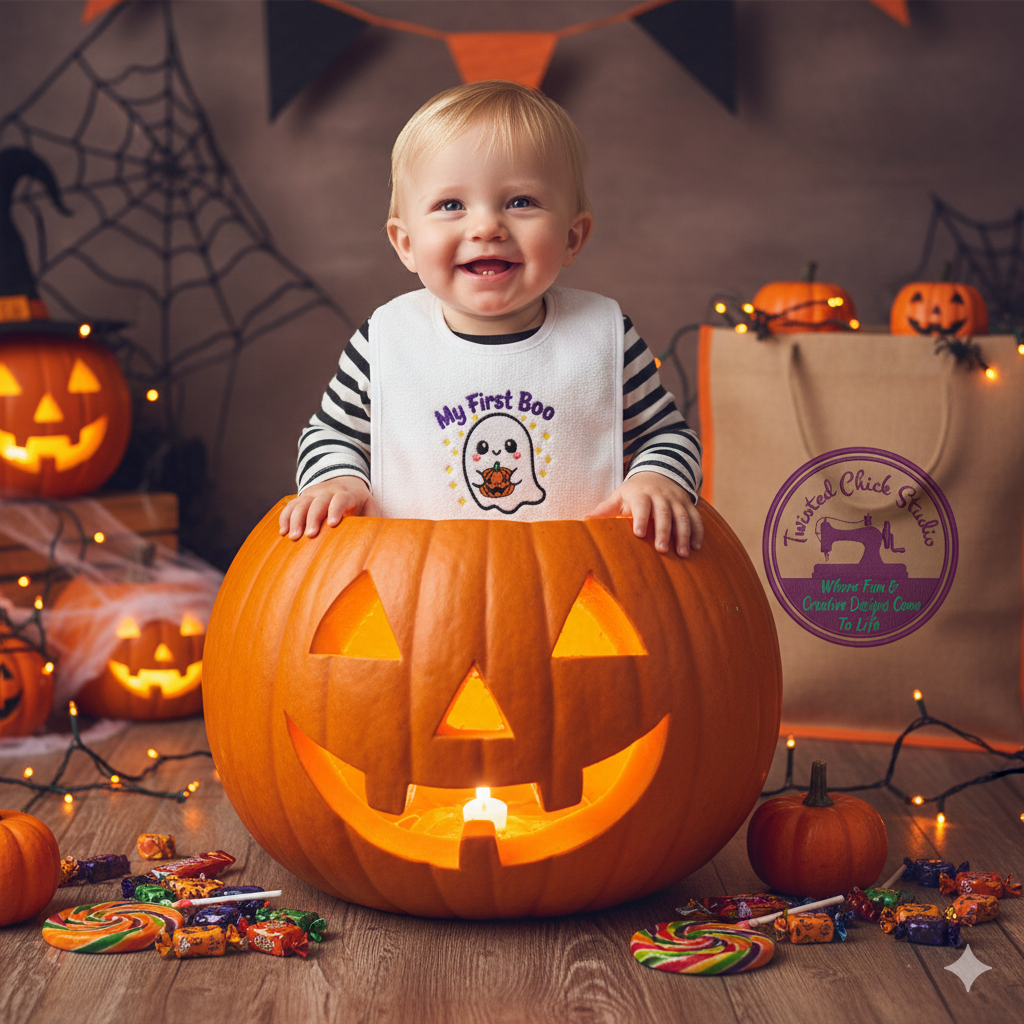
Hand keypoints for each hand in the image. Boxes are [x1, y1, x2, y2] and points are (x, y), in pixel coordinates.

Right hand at [278, 477, 378, 539]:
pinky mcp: (301, 498)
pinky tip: (283, 532)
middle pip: (318, 502)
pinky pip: (290, 506)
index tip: (332, 524)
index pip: (340, 499)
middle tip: (310, 535)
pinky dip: (285, 517)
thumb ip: (372, 517)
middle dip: (312, 518)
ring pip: (301, 503)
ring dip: (295, 519)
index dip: (336, 509)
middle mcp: (327, 492)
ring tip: (293, 537)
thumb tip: (378, 534)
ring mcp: (312, 494)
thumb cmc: (357, 499)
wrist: (342, 479)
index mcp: (345, 493)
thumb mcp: (368, 504)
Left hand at [585, 472, 703, 555]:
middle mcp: (660, 496)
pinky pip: (695, 517)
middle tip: (662, 549)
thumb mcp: (618, 497)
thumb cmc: (633, 492)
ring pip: (682, 516)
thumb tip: (584, 520)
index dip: (641, 518)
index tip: (638, 534)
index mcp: (641, 495)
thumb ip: (604, 510)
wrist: (657, 473)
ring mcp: (676, 500)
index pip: (641, 505)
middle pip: (664, 513)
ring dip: (684, 534)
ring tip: (683, 553)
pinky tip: (696, 547)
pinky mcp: (688, 504)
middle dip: (664, 531)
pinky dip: (698, 532)